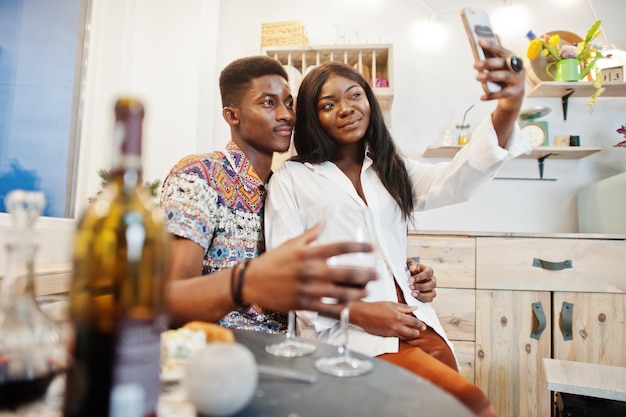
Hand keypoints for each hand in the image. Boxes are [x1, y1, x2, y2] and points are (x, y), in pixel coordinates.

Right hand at [244, 223, 377, 317]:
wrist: (251, 282)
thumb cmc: (271, 262)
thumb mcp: (290, 244)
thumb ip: (309, 235)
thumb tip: (322, 223)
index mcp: (309, 253)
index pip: (341, 247)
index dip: (360, 248)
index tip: (373, 249)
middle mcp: (311, 270)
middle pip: (346, 271)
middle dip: (366, 274)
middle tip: (378, 274)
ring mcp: (308, 288)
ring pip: (341, 292)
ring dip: (358, 292)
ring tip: (367, 291)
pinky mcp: (304, 304)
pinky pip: (328, 308)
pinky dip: (341, 308)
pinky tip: (350, 306)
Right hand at [349, 301, 425, 342]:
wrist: (362, 314)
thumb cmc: (375, 307)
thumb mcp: (391, 304)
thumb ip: (404, 307)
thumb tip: (414, 308)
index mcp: (398, 317)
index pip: (414, 323)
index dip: (421, 325)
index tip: (424, 326)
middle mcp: (396, 326)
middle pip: (412, 333)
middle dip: (417, 332)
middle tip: (419, 330)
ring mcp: (391, 333)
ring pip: (405, 337)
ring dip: (410, 335)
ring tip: (412, 332)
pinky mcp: (386, 336)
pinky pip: (397, 338)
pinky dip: (401, 336)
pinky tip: (401, 332)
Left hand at [407, 259, 436, 302]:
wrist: (410, 276)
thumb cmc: (411, 269)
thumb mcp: (410, 264)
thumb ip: (411, 264)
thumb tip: (412, 268)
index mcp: (429, 271)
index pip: (427, 273)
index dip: (420, 277)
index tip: (410, 280)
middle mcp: (432, 280)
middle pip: (432, 284)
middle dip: (421, 286)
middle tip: (411, 287)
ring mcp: (431, 288)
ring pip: (432, 293)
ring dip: (423, 295)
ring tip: (413, 294)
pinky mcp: (429, 295)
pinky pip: (429, 299)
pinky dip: (423, 299)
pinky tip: (415, 298)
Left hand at [474, 40, 524, 109]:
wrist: (515, 94)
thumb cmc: (505, 76)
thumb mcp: (500, 65)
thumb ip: (493, 54)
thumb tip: (482, 39)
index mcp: (512, 58)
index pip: (501, 50)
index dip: (491, 46)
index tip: (480, 42)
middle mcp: (517, 67)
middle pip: (503, 63)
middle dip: (489, 63)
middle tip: (475, 65)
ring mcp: (517, 80)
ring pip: (504, 76)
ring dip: (490, 76)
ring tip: (477, 77)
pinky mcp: (515, 92)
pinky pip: (503, 93)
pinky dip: (491, 95)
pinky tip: (482, 97)